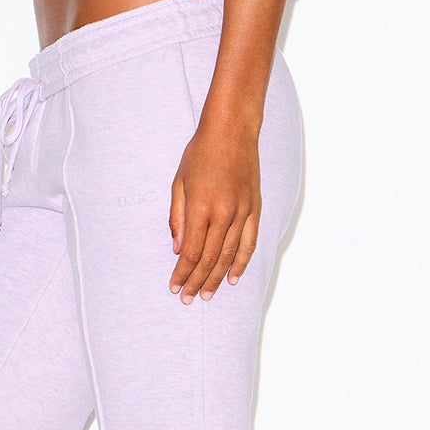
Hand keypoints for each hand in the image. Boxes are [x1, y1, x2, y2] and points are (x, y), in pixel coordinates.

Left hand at [168, 114, 260, 302]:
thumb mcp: (179, 183)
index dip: (182, 273)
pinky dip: (241, 262)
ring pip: (229, 255)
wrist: (232, 131)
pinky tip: (233, 278)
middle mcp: (223, 213)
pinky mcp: (255, 209)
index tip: (175, 287)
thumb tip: (177, 248)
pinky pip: (248, 243)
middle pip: (209, 258)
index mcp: (201, 207)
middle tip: (188, 298)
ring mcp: (242, 212)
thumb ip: (178, 217)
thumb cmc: (200, 154)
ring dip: (218, 278)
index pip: (190, 251)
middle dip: (197, 281)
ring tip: (207, 294)